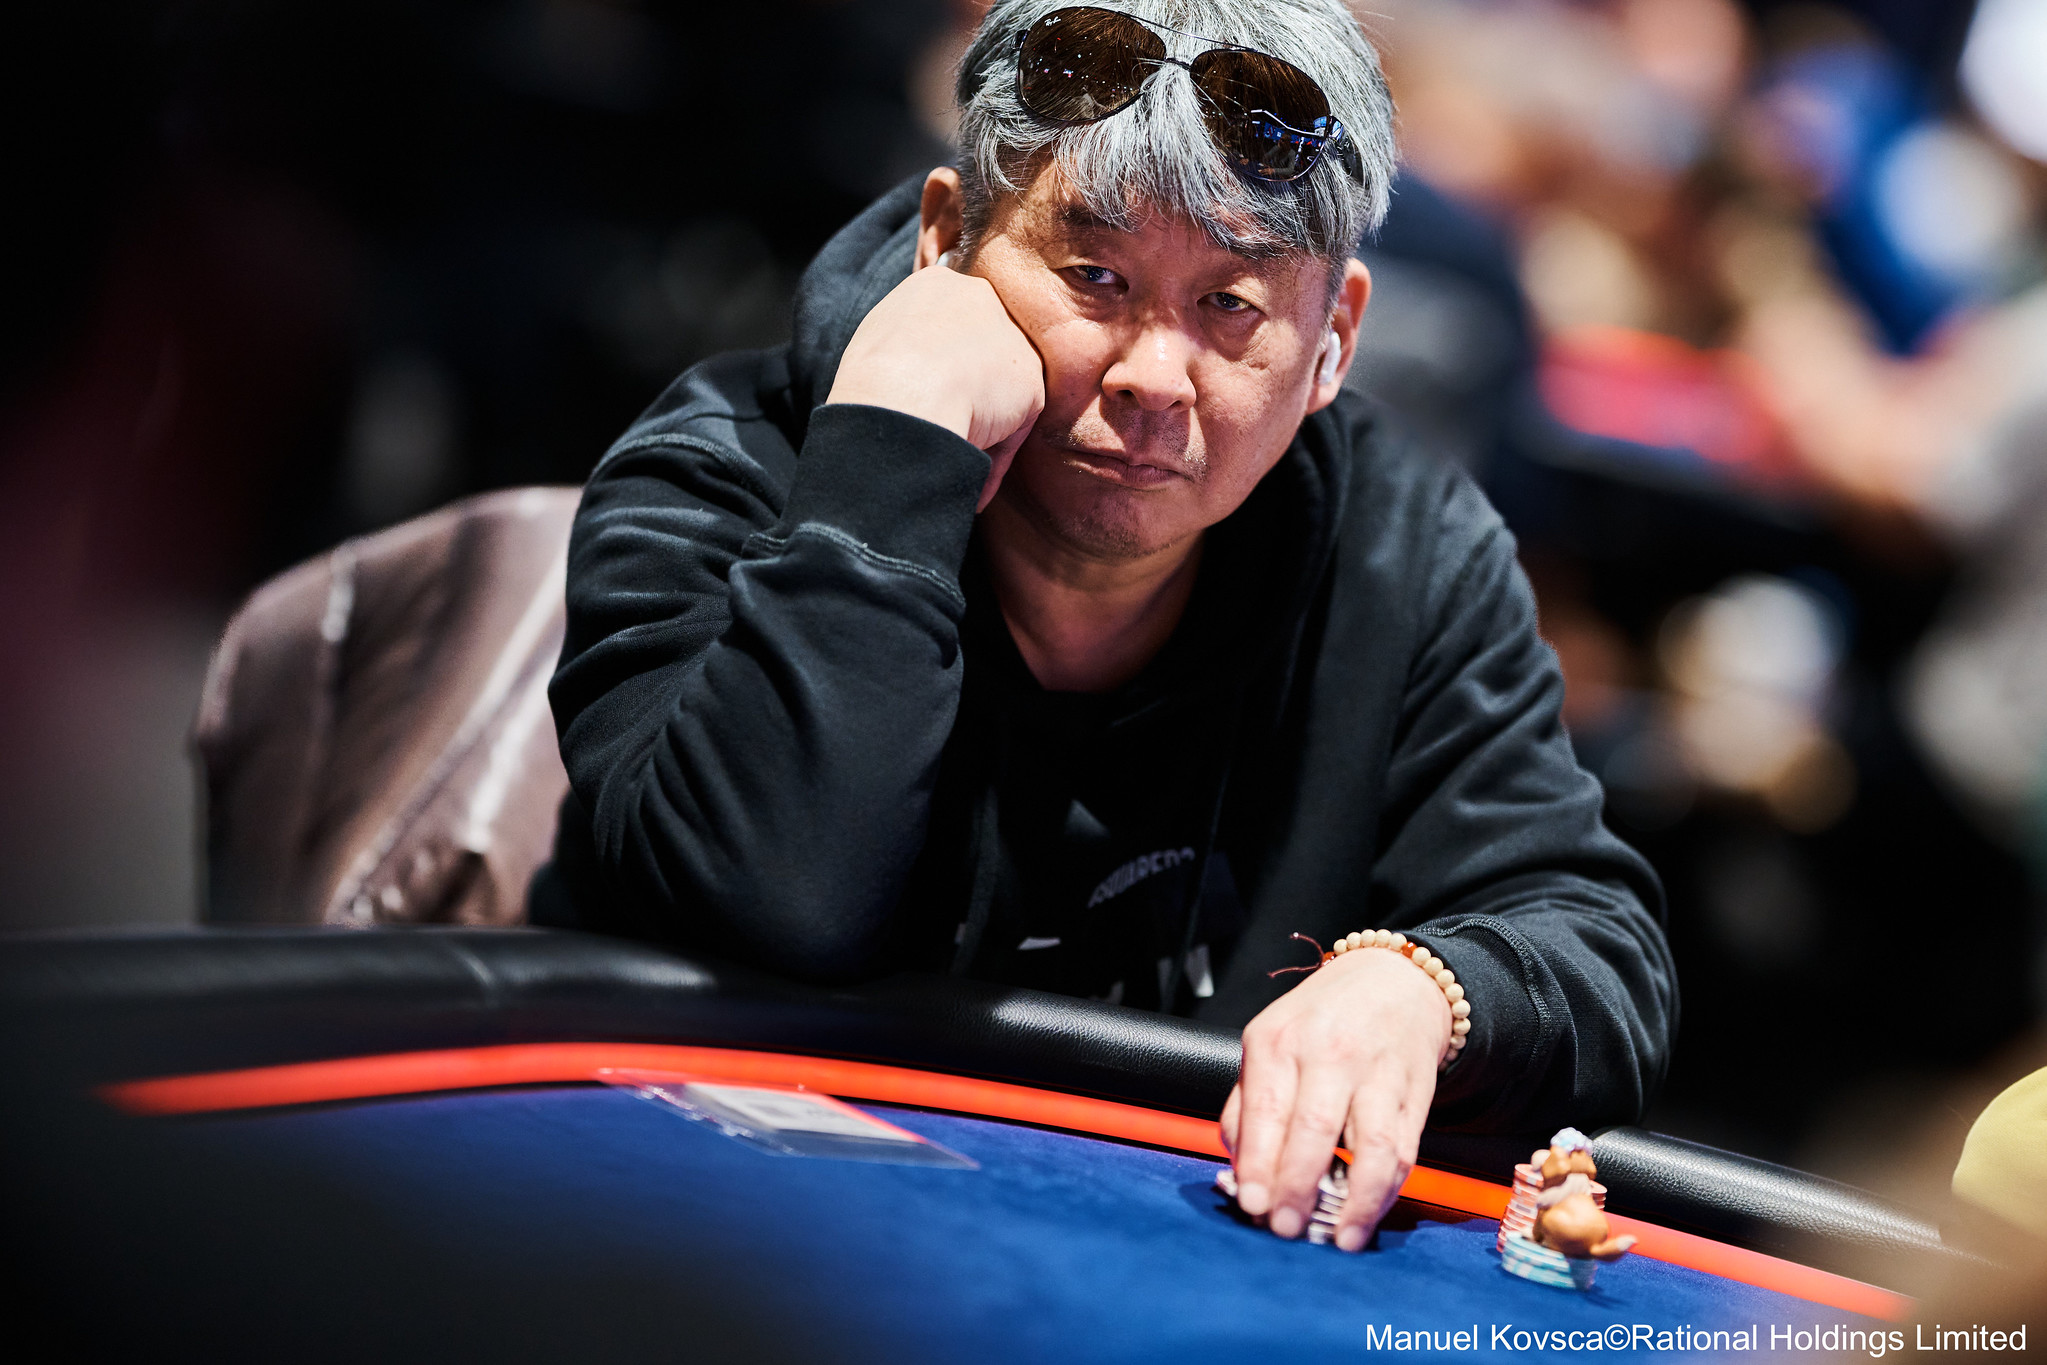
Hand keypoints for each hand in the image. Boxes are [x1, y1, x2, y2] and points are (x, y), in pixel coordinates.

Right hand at [825, 260, 1044, 510]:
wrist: (901, 398)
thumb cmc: (874, 378)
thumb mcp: (879, 338)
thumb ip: (908, 338)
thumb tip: (918, 368)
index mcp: (938, 284)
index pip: (950, 319)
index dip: (935, 360)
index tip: (922, 387)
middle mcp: (983, 300)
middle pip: (982, 349)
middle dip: (968, 385)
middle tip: (943, 417)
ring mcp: (1014, 342)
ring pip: (999, 391)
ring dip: (982, 422)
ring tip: (951, 444)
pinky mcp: (1031, 385)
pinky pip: (1013, 429)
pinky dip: (992, 454)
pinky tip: (968, 465)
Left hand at [1219, 945, 1451, 1251]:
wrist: (1395, 979)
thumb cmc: (1320, 1020)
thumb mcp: (1269, 1042)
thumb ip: (1247, 1105)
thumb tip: (1240, 1170)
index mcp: (1278, 1040)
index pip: (1266, 1110)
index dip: (1260, 1164)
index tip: (1253, 1204)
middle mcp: (1328, 1052)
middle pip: (1315, 1129)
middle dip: (1298, 1188)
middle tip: (1285, 1228)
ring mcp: (1376, 1071)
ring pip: (1370, 1145)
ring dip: (1354, 1201)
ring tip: (1337, 1237)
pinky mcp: (1415, 1092)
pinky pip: (1402, 1150)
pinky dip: (1386, 1190)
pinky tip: (1367, 1214)